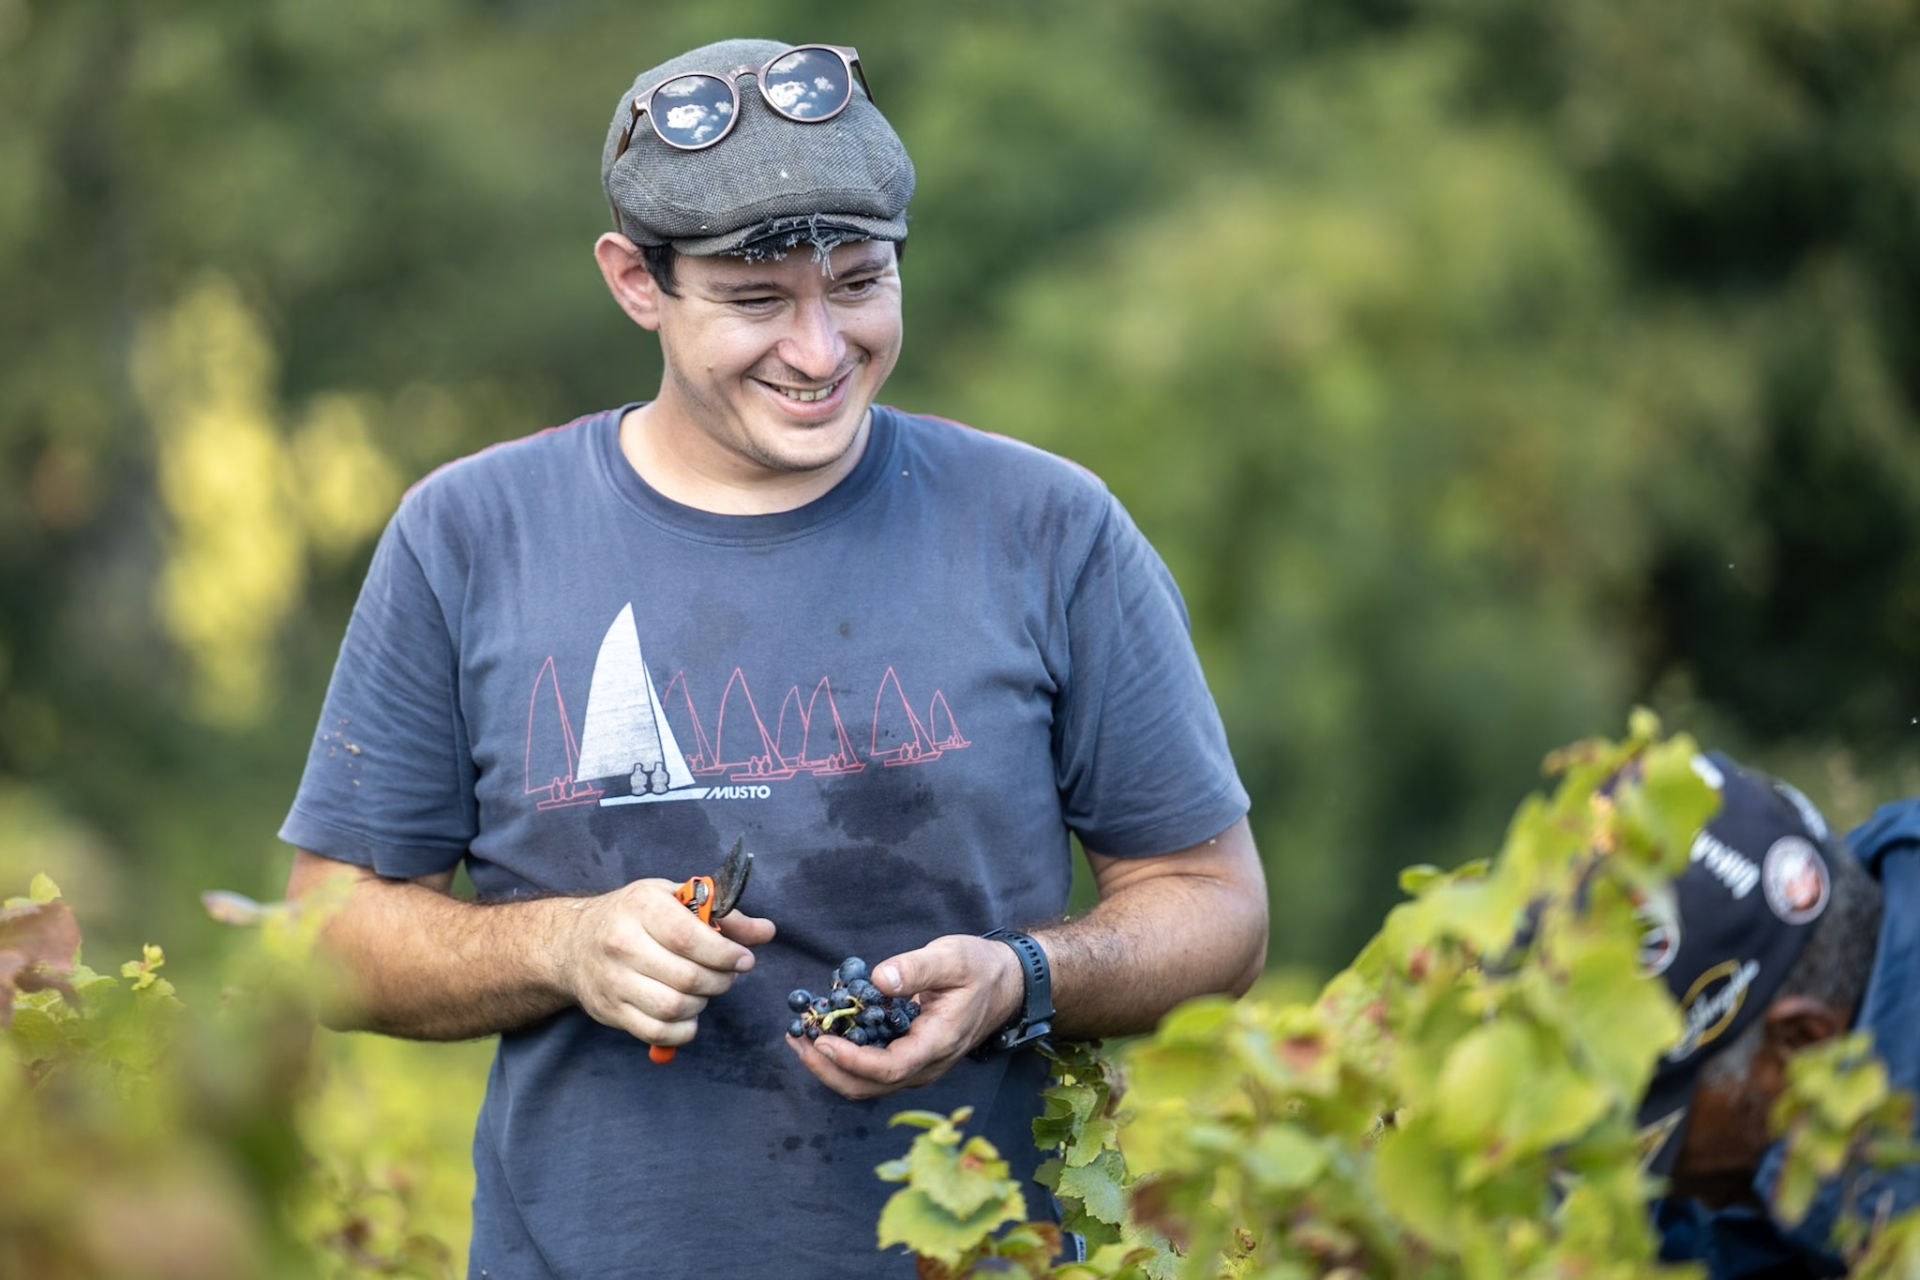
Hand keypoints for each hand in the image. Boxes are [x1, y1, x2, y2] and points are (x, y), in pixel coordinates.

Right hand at [554, 878, 775, 1047]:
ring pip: (674, 1007)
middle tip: (727, 975)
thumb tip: (766, 932)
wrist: (572, 943)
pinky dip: (683, 1030)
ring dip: (702, 1004)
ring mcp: (614, 981)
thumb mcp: (674, 899)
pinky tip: (689, 1015)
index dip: (725, 953)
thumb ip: (723, 915)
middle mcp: (623, 944)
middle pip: (687, 977)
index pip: (690, 938)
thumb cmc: (633, 916)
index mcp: (642, 907)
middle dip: (720, 980)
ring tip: (704, 990)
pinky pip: (656, 1032)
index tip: (744, 959)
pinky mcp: (611, 1011)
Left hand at [785, 933, 1024, 1099]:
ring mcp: (915, 1066)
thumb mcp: (952, 958)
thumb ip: (917, 968)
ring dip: (829, 1067)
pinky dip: (841, 1058)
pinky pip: (869, 1070)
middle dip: (827, 1069)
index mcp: (937, 1043)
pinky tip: (823, 1032)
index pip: (889, 1069)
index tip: (822, 1040)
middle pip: (868, 1087)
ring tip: (800, 1036)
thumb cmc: (979, 969)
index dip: (852, 1061)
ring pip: (865, 1084)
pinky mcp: (907, 1059)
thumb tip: (877, 979)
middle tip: (796, 1038)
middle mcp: (925, 1065)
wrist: (1004, 984)